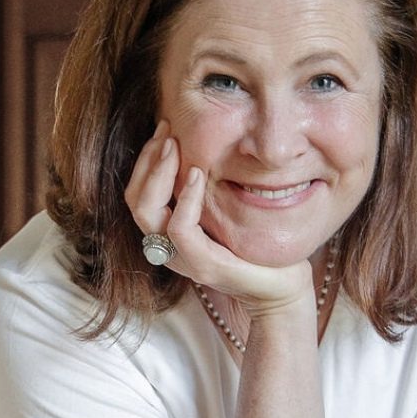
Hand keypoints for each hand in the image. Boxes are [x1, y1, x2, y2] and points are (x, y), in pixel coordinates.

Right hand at [125, 121, 312, 314]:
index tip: (165, 129)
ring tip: (175, 147)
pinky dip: (186, 197)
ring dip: (158, 173)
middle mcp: (169, 248)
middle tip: (167, 131)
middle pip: (135, 200)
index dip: (146, 160)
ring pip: (146, 213)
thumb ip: (207, 191)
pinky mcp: (203, 264)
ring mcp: (183, 258)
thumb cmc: (257, 248)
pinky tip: (199, 174)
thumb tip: (202, 148)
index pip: (139, 194)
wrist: (282, 288)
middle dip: (148, 160)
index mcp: (170, 235)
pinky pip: (179, 228)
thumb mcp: (225, 212)